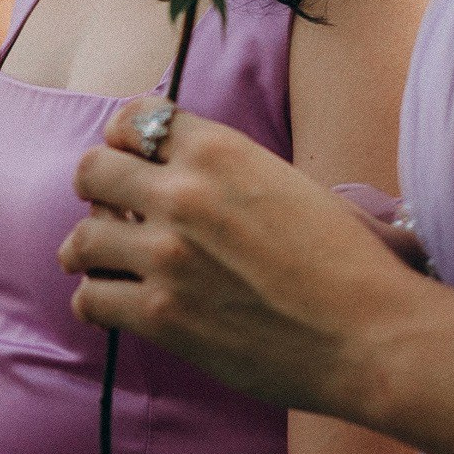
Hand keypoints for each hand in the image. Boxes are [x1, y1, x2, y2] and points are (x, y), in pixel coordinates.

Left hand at [58, 96, 425, 420]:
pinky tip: (113, 307)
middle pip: (92, 171)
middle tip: (108, 213)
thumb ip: (235, 173)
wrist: (373, 333)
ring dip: (87, 252)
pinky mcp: (160, 314)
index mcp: (221, 150)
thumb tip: (198, 176)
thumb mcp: (292, 186)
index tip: (128, 161)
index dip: (122, 140)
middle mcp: (184, 194)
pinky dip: (95, 303)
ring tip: (103, 264)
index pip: (134, 119)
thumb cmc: (351, 264)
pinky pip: (90, 299)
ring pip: (80, 240)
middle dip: (96, 192)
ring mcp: (166, 255)